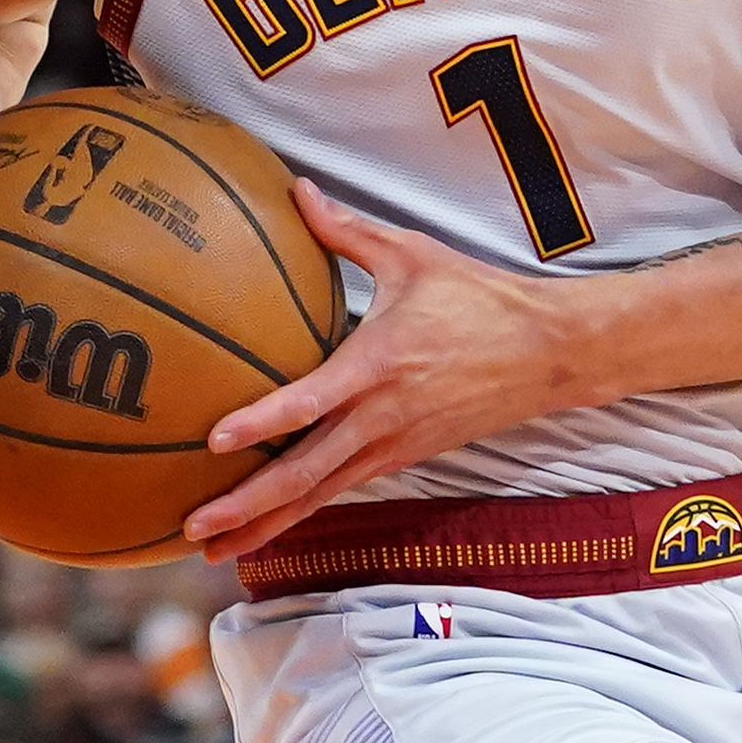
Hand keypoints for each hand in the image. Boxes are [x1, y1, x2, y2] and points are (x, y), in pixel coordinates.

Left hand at [182, 182, 588, 558]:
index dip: (261, 422)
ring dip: (266, 524)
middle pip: (305, 474)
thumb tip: (296, 191)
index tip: (214, 440)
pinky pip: (342, 489)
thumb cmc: (479, 298)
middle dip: (247, 506)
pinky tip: (267, 525)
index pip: (309, 402)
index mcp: (377, 365)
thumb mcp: (412, 255)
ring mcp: (393, 445)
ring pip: (320, 495)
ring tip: (214, 551)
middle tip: (193, 529)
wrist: (548, 352)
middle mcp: (381, 417)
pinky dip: (301, 511)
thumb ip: (347, 231)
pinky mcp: (404, 457)